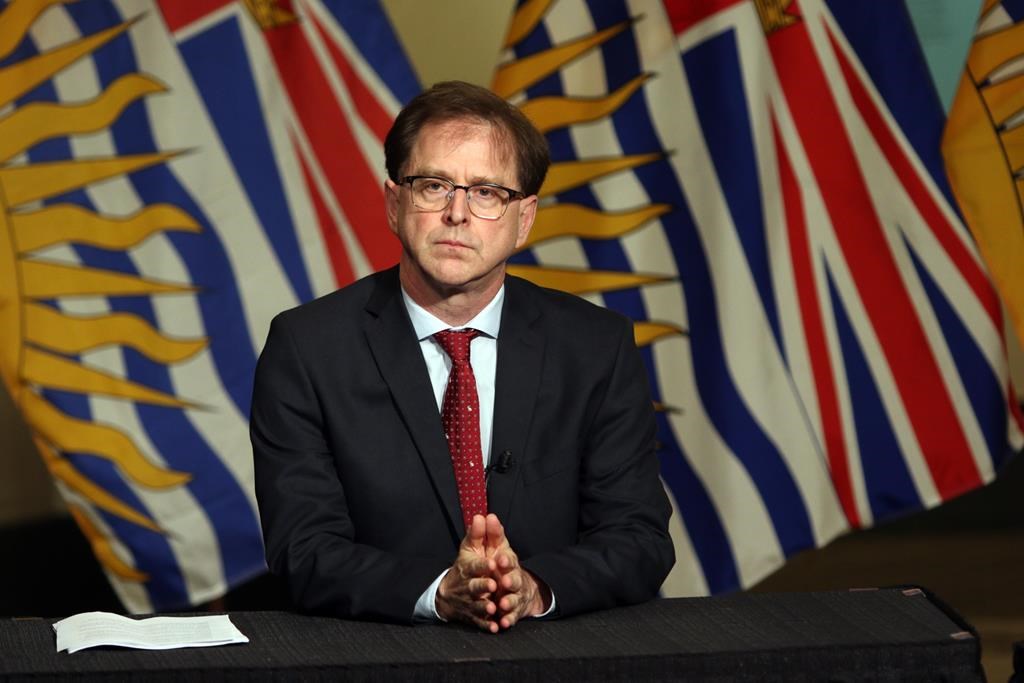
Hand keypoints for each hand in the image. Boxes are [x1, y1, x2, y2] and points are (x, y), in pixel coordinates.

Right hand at [435, 515, 500, 631]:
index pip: (474, 565)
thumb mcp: (469, 548)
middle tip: (493, 586)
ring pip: (477, 606)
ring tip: (493, 608)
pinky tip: (494, 628)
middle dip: (482, 587)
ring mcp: (470, 602)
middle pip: (474, 587)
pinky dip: (486, 626)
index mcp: (468, 568)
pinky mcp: (473, 616)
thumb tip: (482, 515)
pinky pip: (479, 623)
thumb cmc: (464, 567)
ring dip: (484, 608)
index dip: (482, 565)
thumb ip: (478, 534)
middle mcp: (468, 585)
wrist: (448, 594)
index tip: (492, 564)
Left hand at [483, 514, 550, 629]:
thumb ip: (488, 534)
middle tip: (503, 582)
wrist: (514, 585)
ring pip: (513, 599)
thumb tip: (484, 515)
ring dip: (509, 602)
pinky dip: (507, 620)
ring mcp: (513, 595)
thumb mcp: (493, 547)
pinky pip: (510, 617)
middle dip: (510, 581)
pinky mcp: (512, 610)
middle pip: (514, 580)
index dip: (505, 560)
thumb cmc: (500, 563)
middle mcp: (512, 578)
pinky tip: (501, 624)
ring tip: (502, 605)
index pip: (508, 559)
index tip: (499, 559)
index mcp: (507, 562)